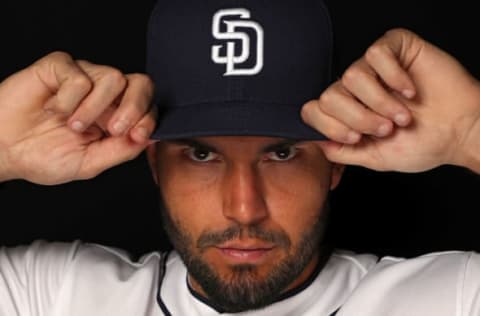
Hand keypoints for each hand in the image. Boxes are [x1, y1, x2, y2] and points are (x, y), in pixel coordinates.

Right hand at [0, 52, 155, 183]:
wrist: (3, 150)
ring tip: (73, 125)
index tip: (137, 135)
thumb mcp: (89, 163)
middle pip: (140, 83)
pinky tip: (53, 110)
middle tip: (114, 128)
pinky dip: (68, 99)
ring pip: (113, 77)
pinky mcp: (60, 67)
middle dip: (134, 107)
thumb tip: (149, 138)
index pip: (147, 106)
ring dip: (93, 108)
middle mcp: (104, 95)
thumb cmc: (43, 156)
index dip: (148, 118)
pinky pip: (78, 75)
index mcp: (115, 116)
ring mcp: (84, 78)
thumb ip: (120, 151)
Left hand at [302, 28, 479, 171]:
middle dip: (358, 118)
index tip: (356, 138)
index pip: (312, 110)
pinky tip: (409, 91)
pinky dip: (394, 78)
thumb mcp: (375, 157)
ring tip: (402, 115)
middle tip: (386, 128)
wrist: (460, 132)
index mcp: (347, 112)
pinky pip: (376, 54)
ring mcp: (373, 67)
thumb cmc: (421, 144)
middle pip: (329, 96)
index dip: (330, 126)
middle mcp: (355, 88)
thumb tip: (317, 144)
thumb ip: (343, 152)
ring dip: (380, 102)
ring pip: (351, 76)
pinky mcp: (394, 48)